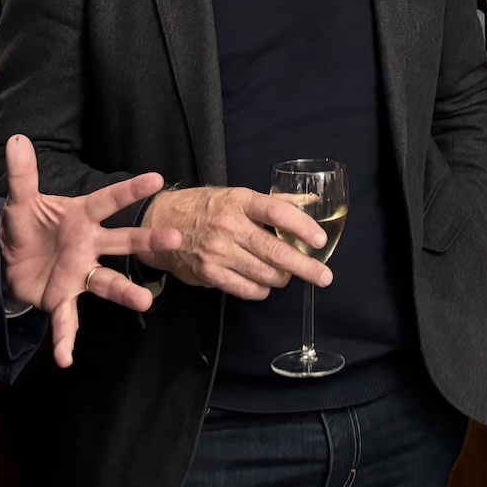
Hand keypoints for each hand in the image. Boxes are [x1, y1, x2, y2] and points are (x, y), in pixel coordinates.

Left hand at [0, 137, 183, 367]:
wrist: (11, 259)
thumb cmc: (27, 226)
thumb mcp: (20, 200)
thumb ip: (22, 174)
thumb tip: (16, 139)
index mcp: (81, 217)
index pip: (109, 200)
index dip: (131, 190)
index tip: (158, 178)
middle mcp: (88, 246)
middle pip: (123, 242)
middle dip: (147, 240)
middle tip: (175, 238)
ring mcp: (79, 274)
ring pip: (107, 282)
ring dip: (126, 292)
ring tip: (145, 303)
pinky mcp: (62, 298)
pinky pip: (67, 320)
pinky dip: (66, 338)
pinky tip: (66, 358)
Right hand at [135, 186, 333, 300]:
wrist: (162, 224)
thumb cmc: (206, 207)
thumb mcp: (237, 196)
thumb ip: (276, 202)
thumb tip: (312, 201)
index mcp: (240, 202)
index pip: (277, 212)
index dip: (302, 226)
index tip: (320, 241)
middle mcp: (230, 226)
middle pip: (276, 251)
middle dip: (305, 267)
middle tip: (324, 276)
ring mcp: (218, 252)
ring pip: (265, 274)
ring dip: (282, 278)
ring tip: (286, 274)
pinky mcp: (210, 274)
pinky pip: (247, 289)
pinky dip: (262, 290)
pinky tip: (264, 283)